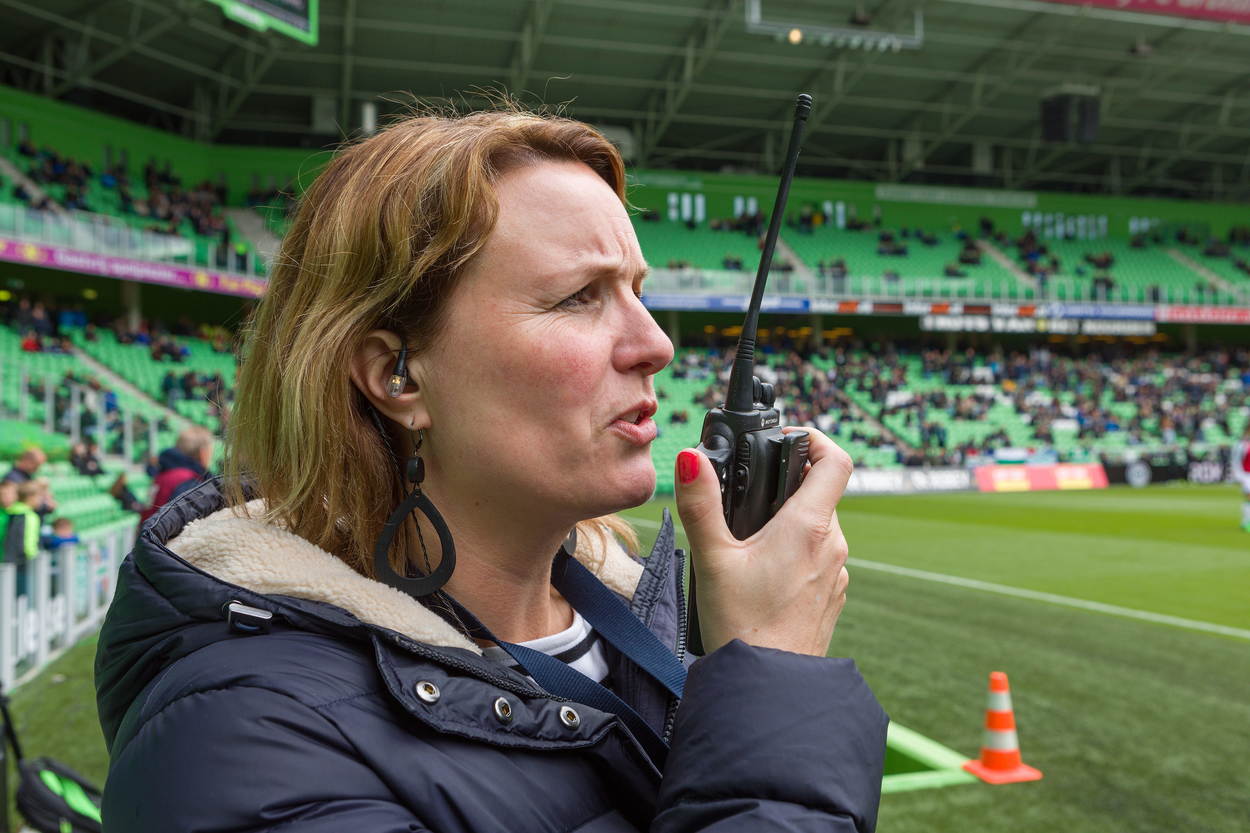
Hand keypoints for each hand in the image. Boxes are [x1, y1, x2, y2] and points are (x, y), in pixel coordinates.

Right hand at [674, 427, 852, 656]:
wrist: (769, 690)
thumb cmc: (742, 626)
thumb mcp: (712, 558)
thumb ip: (700, 504)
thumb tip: (687, 458)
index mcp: (810, 526)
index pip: (836, 460)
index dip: (815, 439)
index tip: (788, 439)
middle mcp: (834, 546)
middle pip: (821, 494)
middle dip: (787, 486)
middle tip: (748, 493)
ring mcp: (837, 573)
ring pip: (819, 528)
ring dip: (790, 521)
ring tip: (748, 539)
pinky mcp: (832, 597)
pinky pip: (819, 559)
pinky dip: (796, 552)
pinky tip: (762, 573)